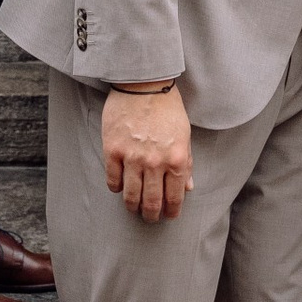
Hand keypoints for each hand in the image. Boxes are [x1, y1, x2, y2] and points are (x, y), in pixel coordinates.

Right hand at [103, 82, 191, 222]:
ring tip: (134, 208)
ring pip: (131, 196)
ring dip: (133, 206)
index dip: (172, 211)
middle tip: (150, 217)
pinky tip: (119, 188)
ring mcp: (132, 158)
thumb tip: (188, 187)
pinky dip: (116, 188)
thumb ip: (186, 163)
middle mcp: (155, 162)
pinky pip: (113, 180)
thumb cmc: (167, 107)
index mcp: (177, 159)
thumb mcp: (184, 135)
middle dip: (152, 215)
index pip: (175, 196)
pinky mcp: (113, 150)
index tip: (169, 216)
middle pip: (152, 201)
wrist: (143, 84)